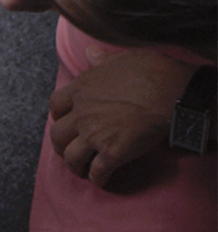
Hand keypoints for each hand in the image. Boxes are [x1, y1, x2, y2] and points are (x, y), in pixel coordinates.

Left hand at [49, 47, 194, 187]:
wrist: (176, 94)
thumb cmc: (154, 73)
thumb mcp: (124, 59)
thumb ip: (103, 60)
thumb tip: (89, 52)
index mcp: (82, 89)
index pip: (55, 105)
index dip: (59, 116)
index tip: (67, 122)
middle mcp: (82, 113)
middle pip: (57, 135)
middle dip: (61, 145)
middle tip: (71, 149)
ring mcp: (95, 134)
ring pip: (70, 157)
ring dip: (75, 165)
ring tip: (83, 169)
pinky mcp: (112, 153)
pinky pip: (96, 172)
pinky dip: (98, 179)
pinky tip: (103, 180)